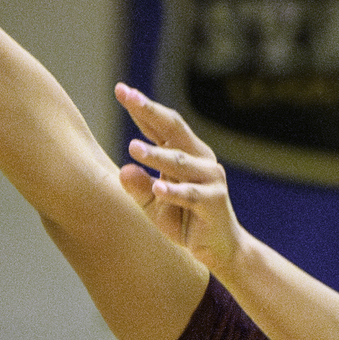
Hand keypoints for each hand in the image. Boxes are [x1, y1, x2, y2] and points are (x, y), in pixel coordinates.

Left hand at [115, 85, 246, 277]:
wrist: (218, 249)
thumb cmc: (183, 221)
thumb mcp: (153, 205)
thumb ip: (137, 188)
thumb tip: (123, 170)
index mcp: (185, 153)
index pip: (160, 126)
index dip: (142, 108)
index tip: (121, 90)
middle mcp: (200, 159)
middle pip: (173, 129)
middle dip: (150, 112)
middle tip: (129, 98)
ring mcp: (210, 178)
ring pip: (179, 162)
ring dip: (156, 156)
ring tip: (133, 149)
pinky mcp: (214, 201)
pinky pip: (191, 195)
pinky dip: (174, 192)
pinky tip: (158, 189)